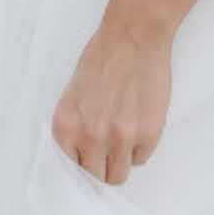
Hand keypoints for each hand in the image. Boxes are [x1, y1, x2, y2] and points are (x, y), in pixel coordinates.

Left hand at [50, 14, 172, 184]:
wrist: (133, 37)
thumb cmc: (102, 58)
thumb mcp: (73, 96)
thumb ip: (75, 128)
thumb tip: (81, 156)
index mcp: (65, 127)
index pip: (70, 171)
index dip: (82, 165)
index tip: (90, 162)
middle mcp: (89, 137)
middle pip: (95, 178)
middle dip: (102, 166)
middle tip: (109, 150)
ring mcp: (120, 138)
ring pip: (119, 175)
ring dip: (122, 161)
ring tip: (125, 137)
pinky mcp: (148, 134)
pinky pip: (142, 158)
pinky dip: (141, 147)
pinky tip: (139, 122)